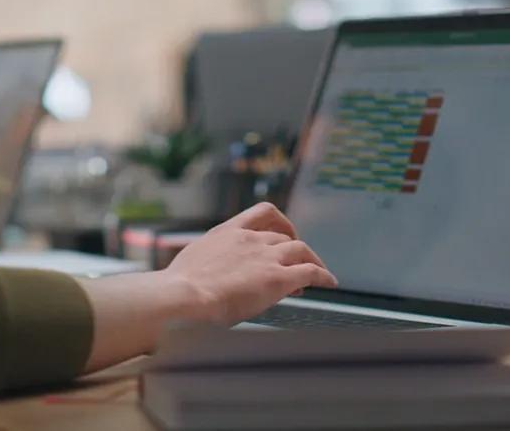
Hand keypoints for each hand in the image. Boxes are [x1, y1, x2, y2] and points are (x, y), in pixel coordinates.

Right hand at [164, 202, 337, 324]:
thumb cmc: (180, 286)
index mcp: (228, 232)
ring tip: (318, 273)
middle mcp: (250, 239)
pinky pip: (310, 272)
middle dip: (292, 250)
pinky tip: (330, 283)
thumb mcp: (194, 262)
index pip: (262, 213)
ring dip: (312, 260)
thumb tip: (208, 273)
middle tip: (296, 265)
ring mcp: (265, 257)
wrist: (183, 295)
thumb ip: (209, 260)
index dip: (278, 223)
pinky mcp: (278, 278)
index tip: (283, 234)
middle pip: (283, 236)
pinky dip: (323, 275)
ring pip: (300, 250)